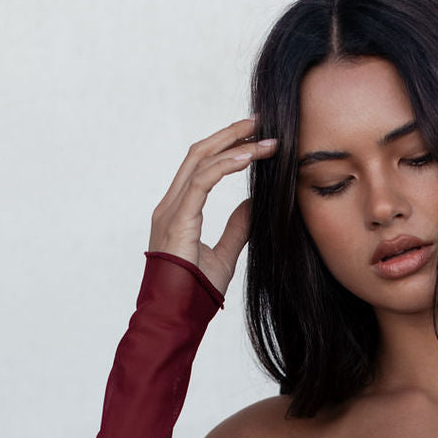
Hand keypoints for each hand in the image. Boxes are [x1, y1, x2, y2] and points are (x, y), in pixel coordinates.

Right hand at [147, 115, 277, 297]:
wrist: (175, 316)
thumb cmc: (194, 292)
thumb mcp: (224, 255)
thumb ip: (237, 228)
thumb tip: (255, 205)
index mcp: (179, 210)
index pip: (202, 166)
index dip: (227, 147)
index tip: (255, 138)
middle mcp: (171, 204)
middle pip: (199, 154)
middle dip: (230, 134)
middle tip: (260, 122)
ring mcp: (171, 209)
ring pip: (201, 161)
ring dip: (235, 146)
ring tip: (265, 140)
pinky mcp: (178, 219)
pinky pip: (202, 181)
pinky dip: (226, 166)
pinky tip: (249, 158)